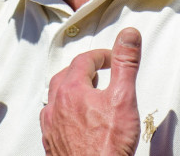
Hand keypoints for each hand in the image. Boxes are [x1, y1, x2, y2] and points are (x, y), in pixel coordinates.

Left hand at [40, 28, 141, 155]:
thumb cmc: (107, 147)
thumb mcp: (123, 98)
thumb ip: (126, 63)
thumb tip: (128, 35)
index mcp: (71, 90)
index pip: (84, 60)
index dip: (101, 56)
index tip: (113, 58)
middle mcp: (56, 105)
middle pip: (66, 76)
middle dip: (83, 70)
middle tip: (100, 72)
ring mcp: (51, 125)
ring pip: (56, 97)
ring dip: (71, 89)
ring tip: (88, 92)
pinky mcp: (52, 143)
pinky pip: (53, 118)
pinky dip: (64, 111)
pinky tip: (75, 119)